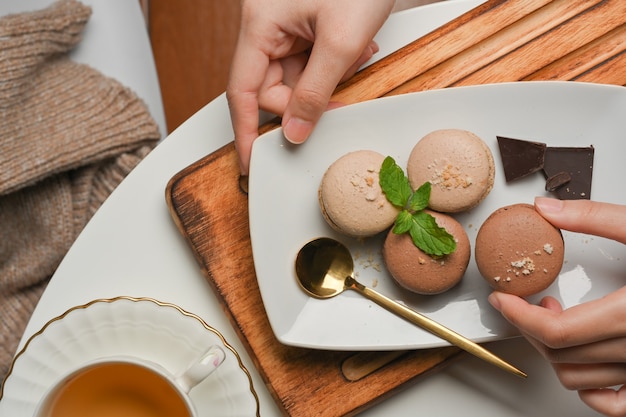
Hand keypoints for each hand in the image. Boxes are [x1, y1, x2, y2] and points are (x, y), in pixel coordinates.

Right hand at [226, 0, 394, 173]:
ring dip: (326, 82)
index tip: (249, 162)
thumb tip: (294, 131)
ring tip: (356, 55)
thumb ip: (315, 92)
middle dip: (306, 101)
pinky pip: (309, 63)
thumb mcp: (341, 42)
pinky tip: (356, 50)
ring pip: (294, 78)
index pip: (241, 90)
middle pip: (270, 87)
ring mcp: (284, 27)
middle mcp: (265, 26)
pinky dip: (333, 67)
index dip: (245, 131)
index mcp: (260, 24)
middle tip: (338, 105)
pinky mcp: (303, 27)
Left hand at [489, 197, 625, 416]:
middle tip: (527, 302)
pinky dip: (591, 390)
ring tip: (558, 320)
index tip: (502, 298)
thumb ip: (596, 218)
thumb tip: (547, 208)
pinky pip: (616, 405)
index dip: (518, 317)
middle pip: (561, 355)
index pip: (557, 333)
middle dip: (530, 328)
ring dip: (555, 352)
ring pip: (580, 380)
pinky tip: (585, 359)